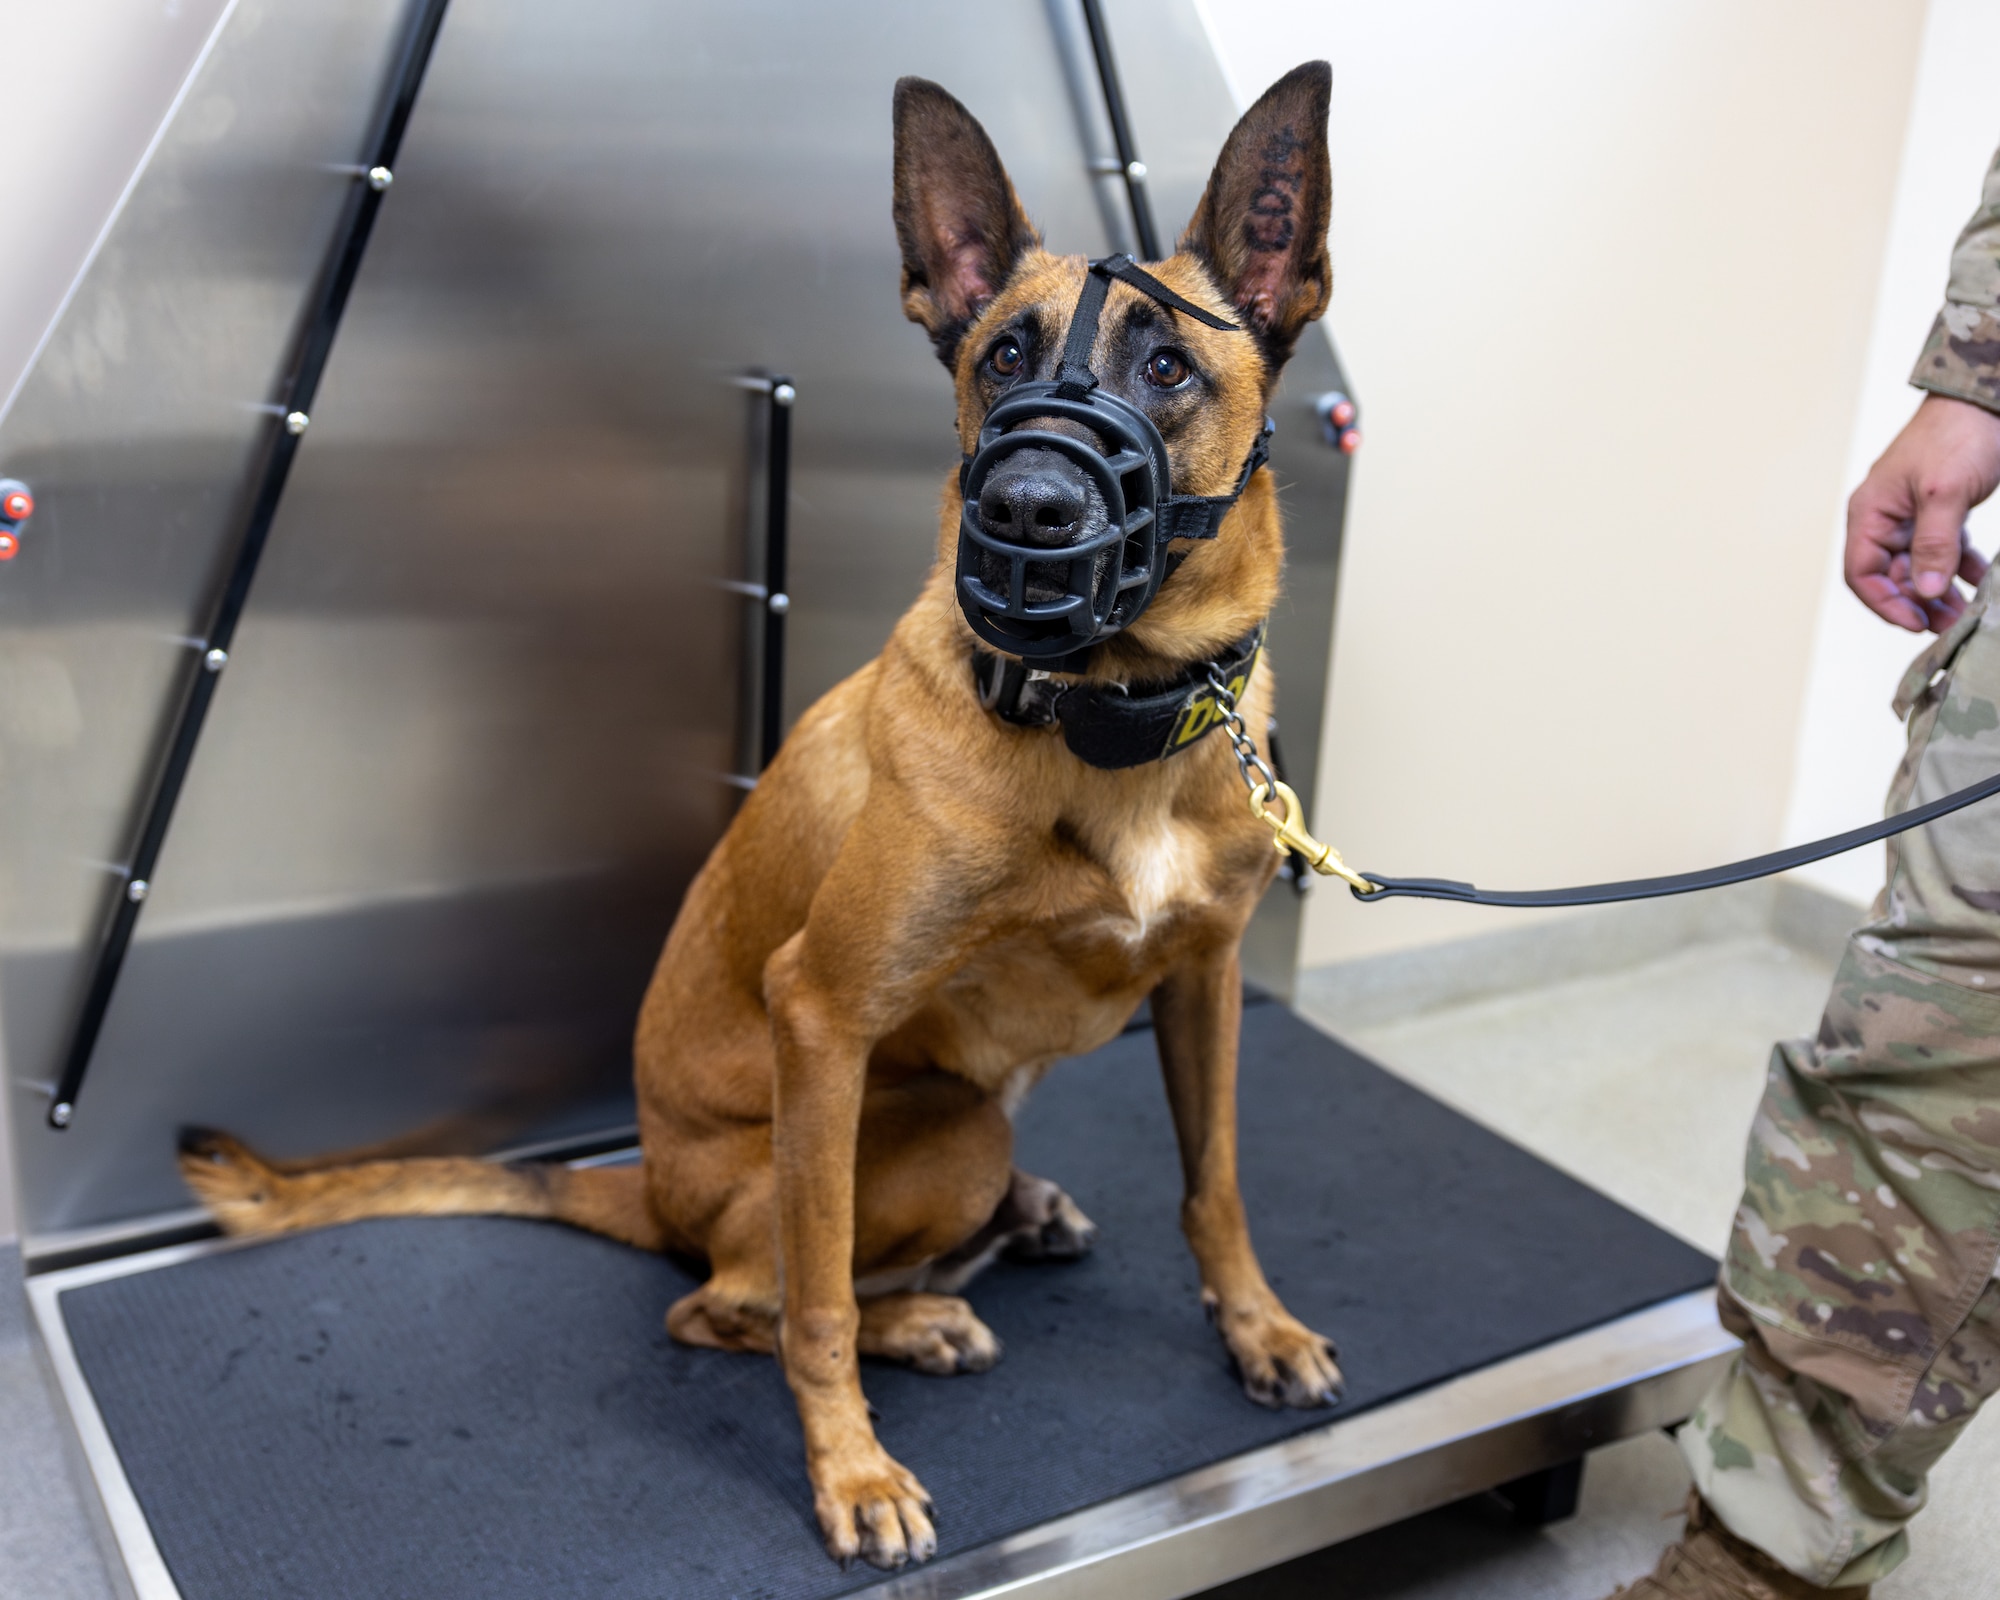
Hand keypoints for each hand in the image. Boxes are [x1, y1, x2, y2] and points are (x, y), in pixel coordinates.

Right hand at [1846, 394, 1999, 631]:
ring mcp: (1912, 516)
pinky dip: (1960, 569)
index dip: (1885, 602)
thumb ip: (1934, 545)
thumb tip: (1926, 592)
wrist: (1988, 398)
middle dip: (1918, 602)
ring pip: (1919, 567)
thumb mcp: (1945, 493)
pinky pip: (1944, 550)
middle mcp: (1885, 518)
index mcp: (1870, 513)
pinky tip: (1979, 582)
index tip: (1916, 622)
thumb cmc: (1958, 434)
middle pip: (1891, 576)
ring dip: (1940, 592)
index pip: (1862, 573)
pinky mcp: (1940, 511)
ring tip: (1964, 610)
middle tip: (1950, 622)